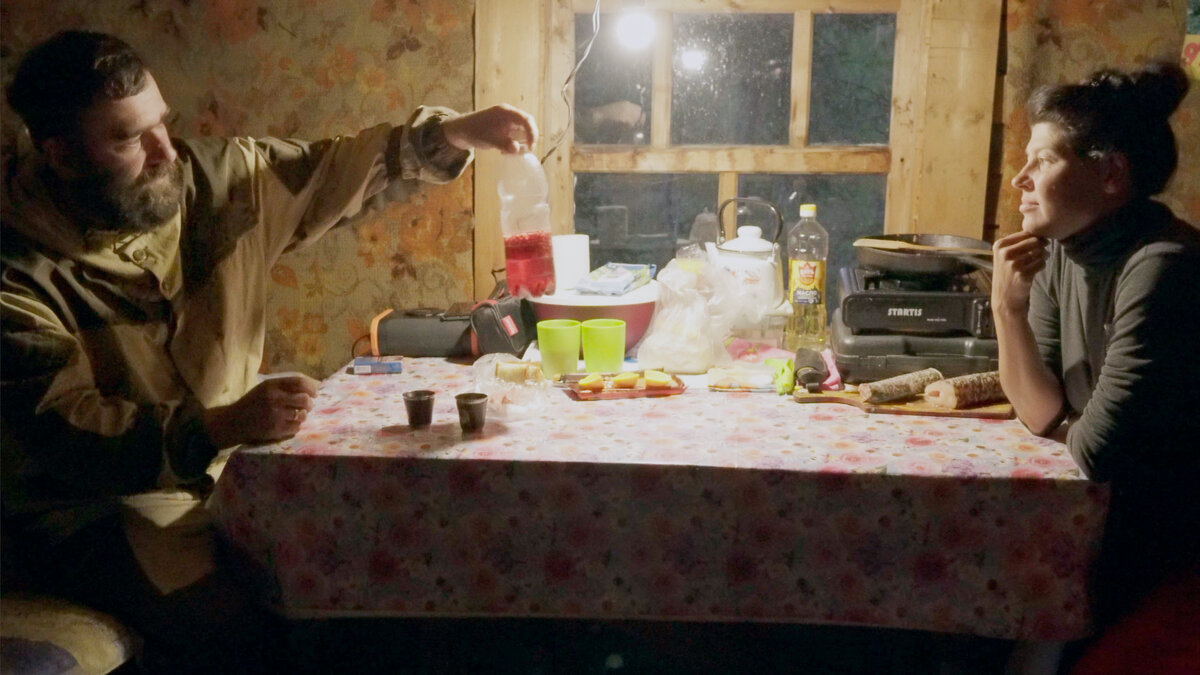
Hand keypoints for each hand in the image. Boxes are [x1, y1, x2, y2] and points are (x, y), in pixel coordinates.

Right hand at [203, 374, 319, 447]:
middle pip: (304, 399)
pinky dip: (296, 426)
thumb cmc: (252, 403)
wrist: (233, 422)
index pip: (300, 382)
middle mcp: (275, 399)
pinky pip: (296, 427)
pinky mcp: (275, 430)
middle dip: (309, 403)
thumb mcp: (265, 388)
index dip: (311, 387)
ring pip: (302, 414)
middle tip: (307, 406)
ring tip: (297, 415)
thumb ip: (284, 386)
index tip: (314, 392)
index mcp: (272, 385)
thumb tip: (311, 387)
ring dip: (303, 415)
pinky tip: (289, 424)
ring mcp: (275, 415)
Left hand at [441, 104, 537, 153]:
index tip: (531, 146)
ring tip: (509, 153)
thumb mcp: (488, 139)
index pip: (526, 119)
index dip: (532, 132)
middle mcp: (509, 115)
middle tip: (526, 151)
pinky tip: (504, 151)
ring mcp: (508, 122)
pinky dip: (514, 145)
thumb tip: (517, 149)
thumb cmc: (474, 132)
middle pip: (528, 125)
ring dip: (521, 144)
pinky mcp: (506, 129)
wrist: (462, 131)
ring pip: (523, 132)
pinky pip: (516, 136)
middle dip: (529, 139)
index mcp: (506, 112)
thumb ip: (503, 144)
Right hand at [991, 231, 1047, 315]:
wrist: (1004, 297)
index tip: (1038, 243)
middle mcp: (1005, 253)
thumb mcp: (1004, 255)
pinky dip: (1042, 265)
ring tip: (1037, 261)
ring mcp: (1013, 264)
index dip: (1036, 237)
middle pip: (1034, 241)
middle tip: (1041, 251)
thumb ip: (1017, 242)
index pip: (1026, 233)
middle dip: (1041, 245)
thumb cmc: (1007, 273)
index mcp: (999, 245)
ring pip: (1040, 252)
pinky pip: (1041, 263)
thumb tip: (1041, 233)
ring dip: (1043, 256)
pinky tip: (1035, 270)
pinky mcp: (1023, 274)